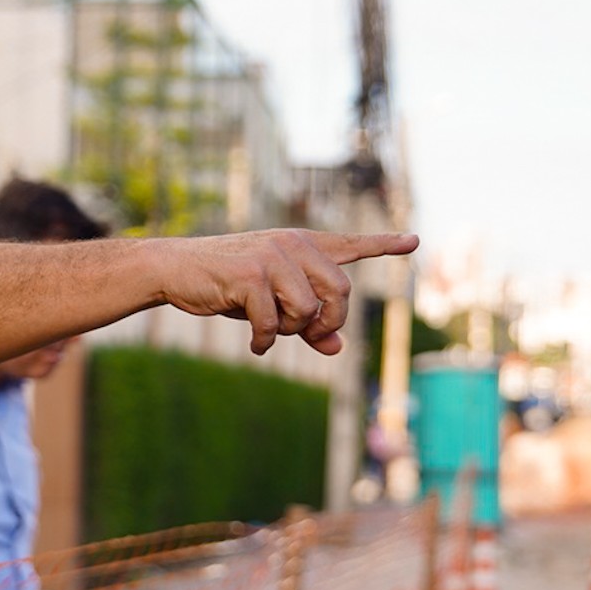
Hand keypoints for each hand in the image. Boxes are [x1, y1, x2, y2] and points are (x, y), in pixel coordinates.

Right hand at [159, 229, 417, 355]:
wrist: (176, 269)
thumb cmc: (227, 285)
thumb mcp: (272, 305)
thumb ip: (307, 324)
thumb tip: (338, 349)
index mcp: (302, 246)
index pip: (350, 245)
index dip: (383, 245)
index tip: (414, 241)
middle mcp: (293, 244)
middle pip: (340, 291)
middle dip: (328, 322)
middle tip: (308, 336)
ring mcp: (273, 256)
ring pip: (308, 309)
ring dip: (290, 331)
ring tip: (268, 330)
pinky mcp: (251, 274)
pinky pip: (274, 322)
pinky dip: (266, 341)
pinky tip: (255, 345)